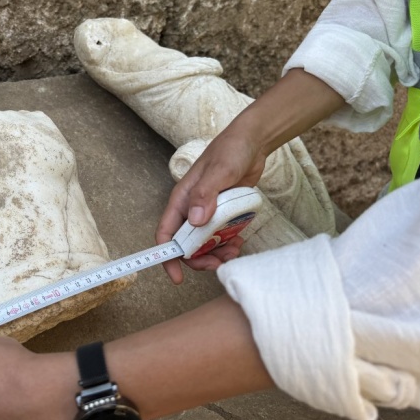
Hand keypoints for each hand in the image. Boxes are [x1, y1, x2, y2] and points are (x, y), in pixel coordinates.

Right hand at [156, 127, 265, 282]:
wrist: (252, 142)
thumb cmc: (231, 150)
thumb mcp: (220, 171)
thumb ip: (205, 195)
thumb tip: (195, 222)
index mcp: (181, 200)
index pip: (166, 234)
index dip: (168, 258)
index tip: (177, 277)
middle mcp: (191, 209)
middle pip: (187, 246)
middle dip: (200, 259)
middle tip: (220, 262)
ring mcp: (207, 213)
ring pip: (205, 244)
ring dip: (217, 253)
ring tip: (235, 250)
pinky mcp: (222, 214)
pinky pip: (221, 237)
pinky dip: (228, 244)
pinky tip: (240, 240)